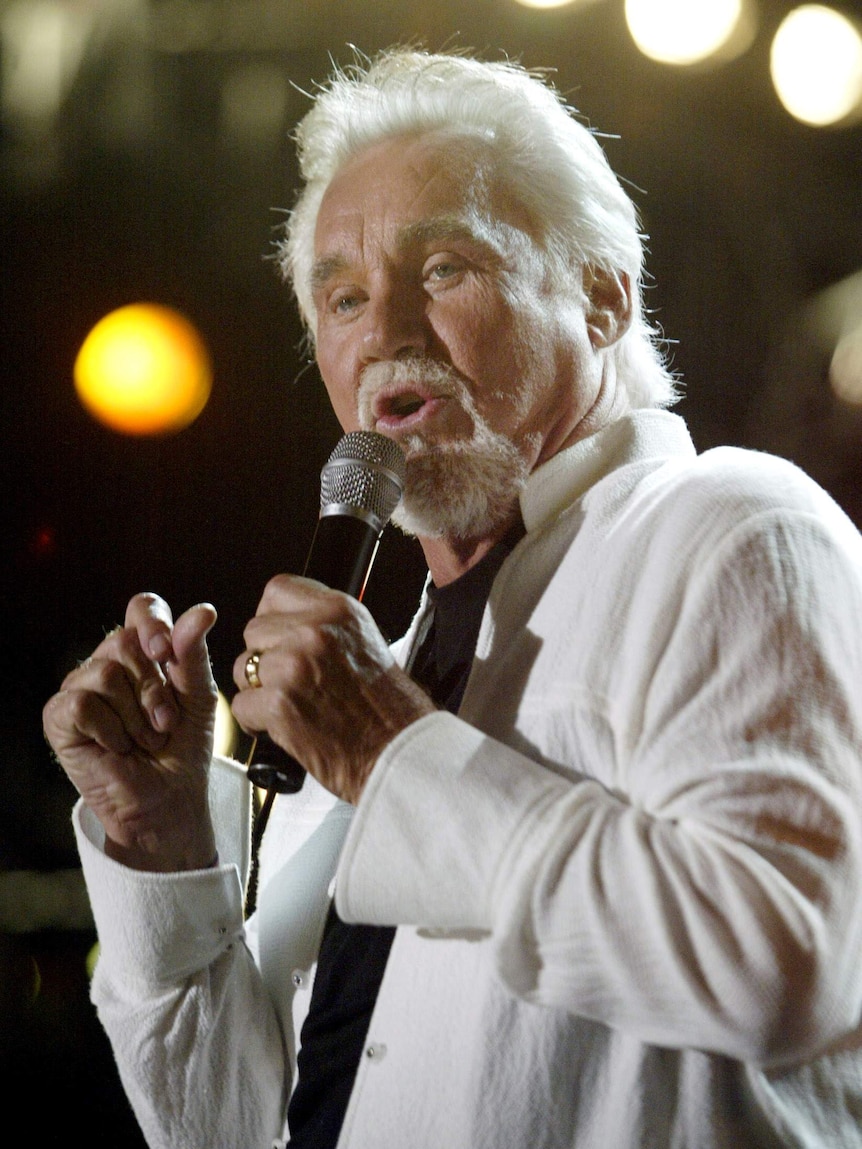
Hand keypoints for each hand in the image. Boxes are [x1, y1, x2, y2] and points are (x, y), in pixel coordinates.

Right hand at [42, 593, 218, 871]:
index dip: (152, 624)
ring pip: (105, 673)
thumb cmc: (184, 746)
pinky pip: (83, 703)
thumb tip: (202, 611)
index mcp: (143, 652)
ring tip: (145, 739)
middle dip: (154, 687)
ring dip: (137, 716)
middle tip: (165, 722)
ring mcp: (79, 687)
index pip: (141, 608)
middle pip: (124, 641)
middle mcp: (107, 663)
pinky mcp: (59, 717)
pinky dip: (111, 730)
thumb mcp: (199, 696)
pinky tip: (118, 747)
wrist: (170, 799)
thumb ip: (194, 654)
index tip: (167, 652)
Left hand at [232, 576, 434, 803]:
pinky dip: (255, 721)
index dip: (273, 617)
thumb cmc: (385, 703)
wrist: (397, 750)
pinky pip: (241, 705)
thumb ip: (323, 623)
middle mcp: (314, 631)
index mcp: (337, 610)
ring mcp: (294, 666)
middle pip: (254, 630)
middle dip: (264, 657)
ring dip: (257, 689)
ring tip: (287, 704)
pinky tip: (281, 725)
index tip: (280, 638)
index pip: (277, 590)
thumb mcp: (362, 639)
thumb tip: (281, 618)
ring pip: (244, 667)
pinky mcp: (279, 704)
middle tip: (288, 680)